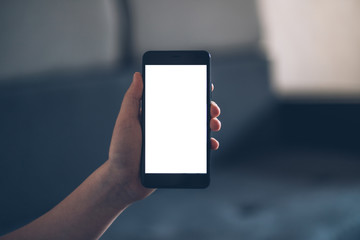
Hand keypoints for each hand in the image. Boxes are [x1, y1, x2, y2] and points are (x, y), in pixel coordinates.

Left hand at [107, 72, 220, 203]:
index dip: (191, 90)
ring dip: (210, 124)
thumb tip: (138, 75)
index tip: (204, 85)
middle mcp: (166, 126)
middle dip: (206, 108)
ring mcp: (173, 141)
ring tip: (214, 125)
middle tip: (213, 109)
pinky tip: (212, 143)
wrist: (124, 181)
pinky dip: (207, 144)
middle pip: (191, 112)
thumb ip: (132, 99)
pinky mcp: (178, 156)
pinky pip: (197, 148)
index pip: (175, 98)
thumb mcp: (126, 120)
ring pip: (197, 129)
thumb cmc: (121, 150)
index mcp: (155, 115)